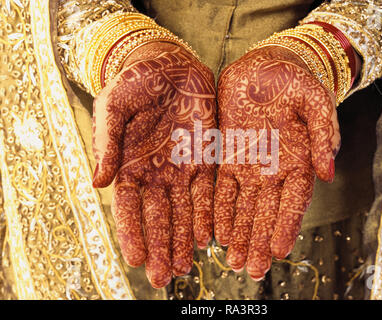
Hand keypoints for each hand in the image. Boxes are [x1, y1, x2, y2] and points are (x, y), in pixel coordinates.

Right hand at [92, 42, 215, 287]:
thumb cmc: (135, 82)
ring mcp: (181, 168)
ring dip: (184, 238)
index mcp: (130, 165)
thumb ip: (106, 143)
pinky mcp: (205, 158)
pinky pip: (207, 191)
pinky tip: (209, 236)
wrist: (170, 64)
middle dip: (161, 246)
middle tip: (166, 277)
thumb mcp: (114, 107)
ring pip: (183, 211)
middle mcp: (155, 173)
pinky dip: (207, 214)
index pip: (129, 208)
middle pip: (158, 217)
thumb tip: (96, 183)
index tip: (137, 260)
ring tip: (187, 265)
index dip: (132, 234)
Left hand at [214, 46, 340, 279]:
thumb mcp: (317, 102)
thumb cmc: (296, 81)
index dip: (286, 226)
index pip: (294, 201)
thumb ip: (324, 135)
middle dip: (259, 241)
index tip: (279, 251)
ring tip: (234, 260)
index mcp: (299, 161)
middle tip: (253, 269)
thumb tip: (328, 173)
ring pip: (243, 207)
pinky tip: (217, 232)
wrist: (268, 65)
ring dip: (239, 234)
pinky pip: (222, 187)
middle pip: (266, 212)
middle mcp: (274, 169)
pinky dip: (220, 210)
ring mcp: (250, 164)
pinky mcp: (228, 155)